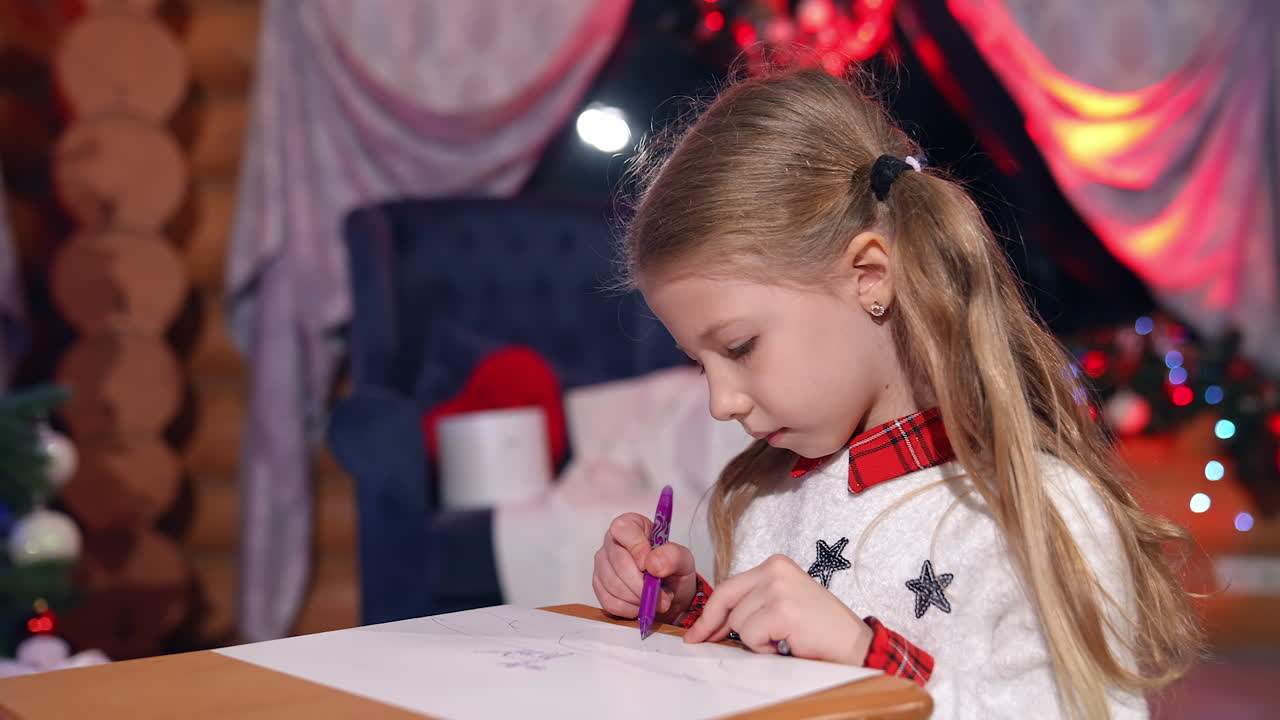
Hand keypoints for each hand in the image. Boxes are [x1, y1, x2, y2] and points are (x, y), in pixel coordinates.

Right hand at [592, 512, 697, 624]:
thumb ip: (673, 556)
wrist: (669, 594)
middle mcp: (612, 541)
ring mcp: (602, 564)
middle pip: (618, 562)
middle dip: (641, 584)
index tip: (651, 567)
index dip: (636, 548)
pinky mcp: (599, 586)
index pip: (622, 529)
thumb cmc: (673, 570)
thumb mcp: (684, 559)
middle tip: (661, 597)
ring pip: (613, 585)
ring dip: (638, 599)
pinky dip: (629, 609)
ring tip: (654, 599)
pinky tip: (641, 605)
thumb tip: (652, 564)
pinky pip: (610, 602)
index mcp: (632, 525)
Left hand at [683, 554, 872, 665]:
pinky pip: (751, 636)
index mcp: (775, 564)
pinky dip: (765, 648)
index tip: (698, 630)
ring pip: (738, 622)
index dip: (711, 612)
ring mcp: (779, 588)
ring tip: (783, 639)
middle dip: (711, 623)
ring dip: (755, 640)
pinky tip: (787, 643)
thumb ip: (754, 603)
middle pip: (725, 598)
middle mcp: (775, 570)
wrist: (855, 645)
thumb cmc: (819, 629)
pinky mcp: (782, 610)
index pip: (729, 586)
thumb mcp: (782, 604)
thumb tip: (715, 622)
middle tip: (699, 640)